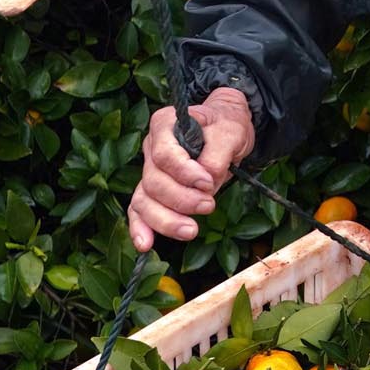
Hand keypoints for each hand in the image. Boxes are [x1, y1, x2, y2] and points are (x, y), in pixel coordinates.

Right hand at [128, 87, 255, 251]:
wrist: (226, 132)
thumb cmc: (226, 127)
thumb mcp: (230, 132)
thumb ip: (218, 154)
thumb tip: (207, 182)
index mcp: (165, 125)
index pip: (164, 155)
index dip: (184, 173)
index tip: (207, 183)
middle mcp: (151, 147)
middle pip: (153, 182)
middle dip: (181, 200)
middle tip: (208, 205)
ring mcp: (149, 170)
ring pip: (144, 200)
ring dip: (166, 220)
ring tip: (191, 230)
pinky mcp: (153, 191)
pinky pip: (139, 210)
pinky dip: (141, 228)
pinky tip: (145, 244)